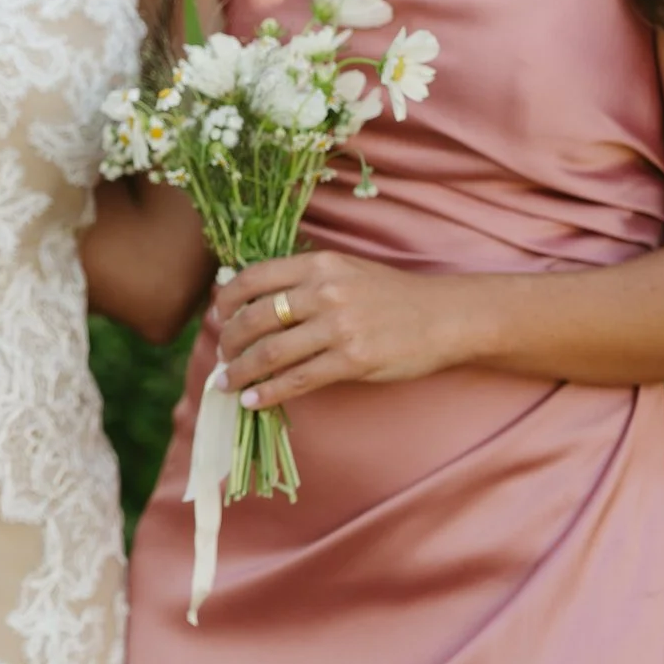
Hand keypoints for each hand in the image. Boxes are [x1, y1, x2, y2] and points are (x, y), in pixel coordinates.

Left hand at [211, 250, 476, 408]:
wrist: (446, 317)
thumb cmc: (393, 296)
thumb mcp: (348, 271)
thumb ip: (305, 281)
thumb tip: (253, 301)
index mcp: (320, 264)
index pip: (254, 277)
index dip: (226, 300)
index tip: (217, 317)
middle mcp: (325, 291)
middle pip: (255, 317)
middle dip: (228, 341)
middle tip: (220, 356)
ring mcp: (339, 327)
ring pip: (271, 352)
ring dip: (240, 370)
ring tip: (225, 383)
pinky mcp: (352, 360)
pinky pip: (297, 379)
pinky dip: (268, 392)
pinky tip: (252, 400)